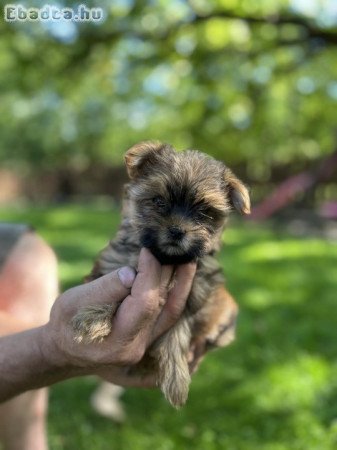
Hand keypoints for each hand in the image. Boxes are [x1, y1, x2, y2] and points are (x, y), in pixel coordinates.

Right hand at [40, 248, 195, 385]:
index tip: (147, 250)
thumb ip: (105, 289)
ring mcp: (146, 345)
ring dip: (182, 284)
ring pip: (171, 311)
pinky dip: (175, 293)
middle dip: (168, 273)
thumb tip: (131, 273)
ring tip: (189, 260)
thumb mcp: (74, 303)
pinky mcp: (149, 338)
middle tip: (172, 247)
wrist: (65, 349)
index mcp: (117, 341)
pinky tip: (181, 275)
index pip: (144, 302)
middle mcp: (137, 347)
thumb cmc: (66, 324)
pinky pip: (168, 314)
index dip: (149, 273)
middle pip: (161, 305)